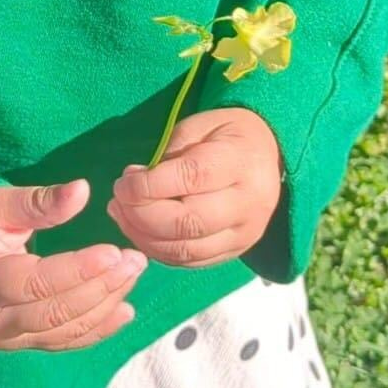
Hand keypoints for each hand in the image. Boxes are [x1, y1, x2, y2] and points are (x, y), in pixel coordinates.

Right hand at [0, 179, 147, 351]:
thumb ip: (37, 201)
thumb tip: (82, 190)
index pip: (33, 283)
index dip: (76, 271)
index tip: (112, 251)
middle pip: (55, 312)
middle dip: (100, 287)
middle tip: (134, 259)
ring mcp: (10, 339)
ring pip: (66, 330)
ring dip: (106, 303)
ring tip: (134, 272)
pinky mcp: (26, 343)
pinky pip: (67, 341)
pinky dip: (99, 328)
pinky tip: (126, 309)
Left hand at [105, 108, 282, 267]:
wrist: (270, 154)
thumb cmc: (226, 134)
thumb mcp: (198, 126)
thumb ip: (168, 155)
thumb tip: (134, 184)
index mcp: (240, 160)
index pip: (191, 178)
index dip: (149, 186)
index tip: (122, 183)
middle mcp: (248, 202)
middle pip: (188, 222)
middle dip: (142, 215)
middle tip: (118, 200)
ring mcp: (245, 233)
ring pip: (187, 249)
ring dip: (144, 237)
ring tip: (121, 215)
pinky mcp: (237, 251)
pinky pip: (191, 261)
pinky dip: (159, 251)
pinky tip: (140, 232)